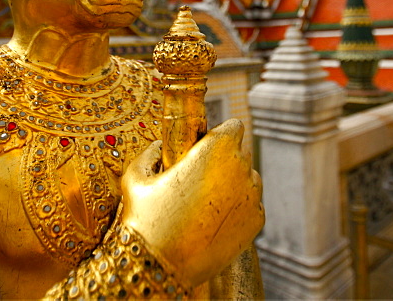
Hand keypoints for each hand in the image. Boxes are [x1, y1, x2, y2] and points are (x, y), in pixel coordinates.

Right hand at [120, 119, 263, 287]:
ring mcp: (252, 195)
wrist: (161, 266)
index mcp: (216, 148)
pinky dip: (238, 210)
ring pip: (249, 179)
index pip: (233, 126)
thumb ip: (148, 155)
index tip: (206, 146)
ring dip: (235, 184)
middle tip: (201, 177)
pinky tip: (213, 221)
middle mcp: (241, 167)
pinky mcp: (257, 220)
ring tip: (207, 202)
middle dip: (225, 160)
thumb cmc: (145, 218)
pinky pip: (251, 206)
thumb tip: (156, 148)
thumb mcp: (135, 178)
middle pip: (242, 153)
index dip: (219, 135)